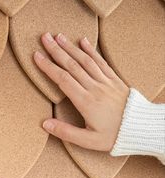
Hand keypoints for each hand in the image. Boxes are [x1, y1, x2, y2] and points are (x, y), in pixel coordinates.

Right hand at [33, 32, 129, 151]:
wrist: (141, 128)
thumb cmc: (115, 136)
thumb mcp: (89, 141)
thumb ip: (66, 132)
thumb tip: (45, 124)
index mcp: (86, 102)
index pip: (62, 79)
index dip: (48, 67)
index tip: (36, 56)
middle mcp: (94, 88)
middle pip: (72, 65)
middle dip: (56, 50)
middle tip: (44, 37)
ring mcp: (106, 82)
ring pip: (85, 60)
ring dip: (71, 47)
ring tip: (59, 36)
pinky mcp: (115, 80)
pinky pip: (101, 62)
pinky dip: (92, 50)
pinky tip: (84, 41)